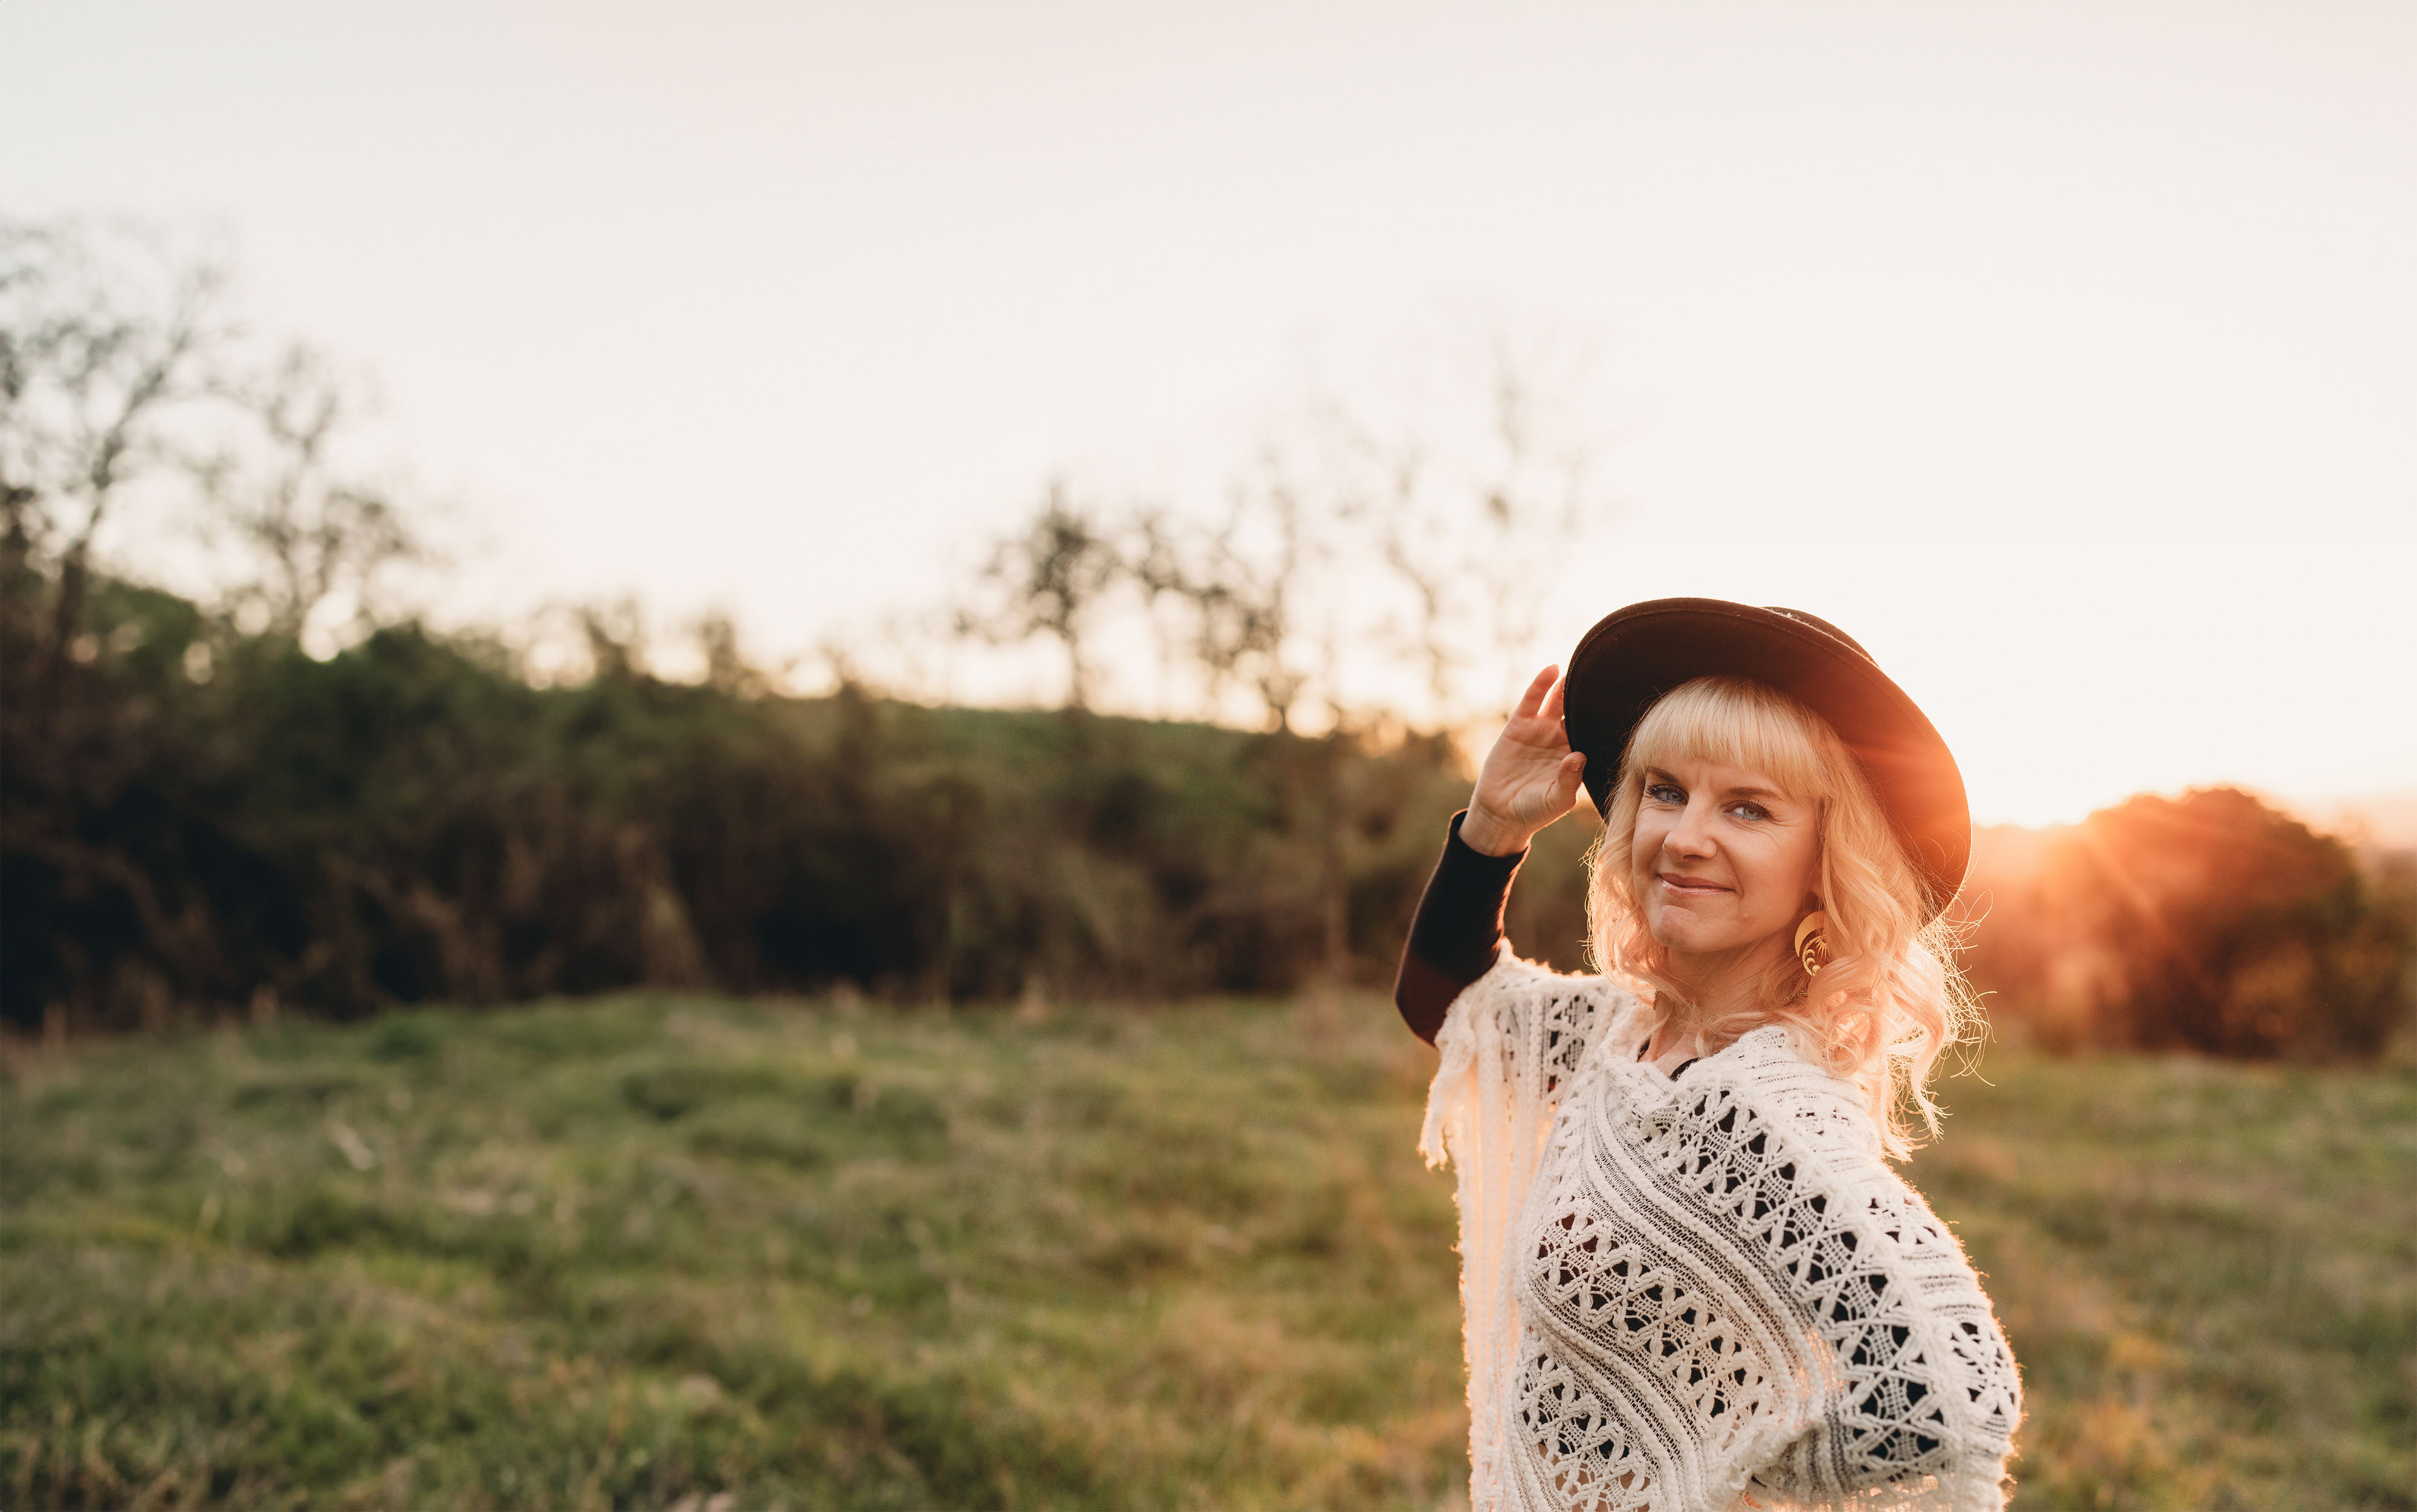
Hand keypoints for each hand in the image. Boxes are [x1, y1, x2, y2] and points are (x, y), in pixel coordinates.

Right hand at [1459, 665, 1589, 856]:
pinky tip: (1552, 669)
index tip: (1620, 705)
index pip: (1594, 732)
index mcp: (1576, 756)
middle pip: (1579, 712)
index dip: (1604, 719)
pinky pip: (1532, 700)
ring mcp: (1540, 730)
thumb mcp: (1556, 801)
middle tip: (1606, 677)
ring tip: (1580, 668)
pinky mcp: (1519, 725)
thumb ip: (1569, 781)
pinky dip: (1541, 684)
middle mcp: (1561, 739)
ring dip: (1568, 686)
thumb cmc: (1534, 811)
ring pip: (1558, 701)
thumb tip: (1578, 756)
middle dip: (1590, 697)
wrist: (1500, 812)